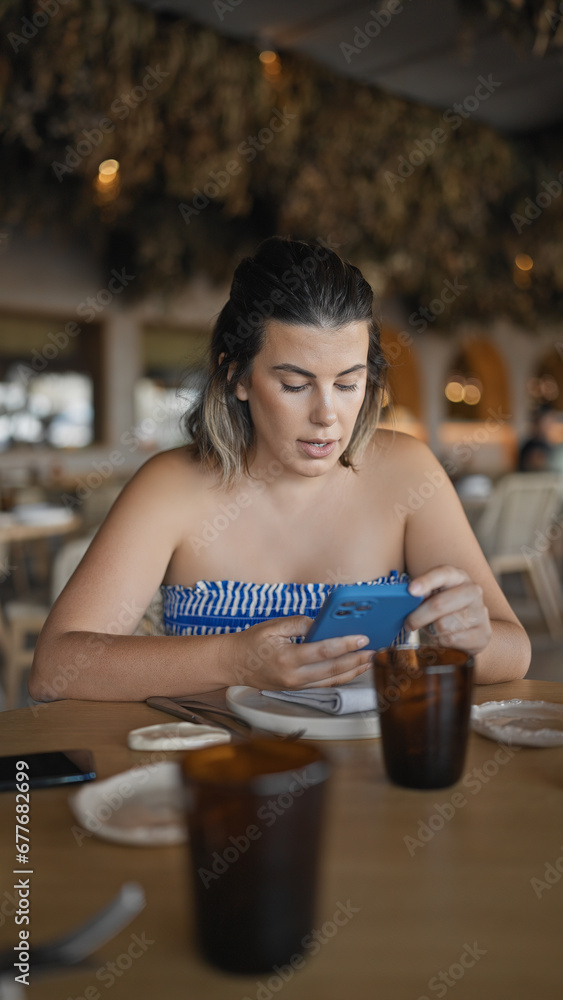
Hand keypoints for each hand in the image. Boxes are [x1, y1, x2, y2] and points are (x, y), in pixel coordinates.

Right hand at [230, 615, 373, 688]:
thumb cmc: (251, 642)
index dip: (346, 645)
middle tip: (374, 651)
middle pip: (332, 670)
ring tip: (369, 662)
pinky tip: (351, 670)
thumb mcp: (273, 626)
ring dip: (352, 672)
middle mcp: (293, 677)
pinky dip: (340, 678)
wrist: (232, 664)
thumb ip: (299, 623)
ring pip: (331, 681)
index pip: (324, 651)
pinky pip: (323, 685)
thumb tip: (321, 623)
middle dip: (356, 660)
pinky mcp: (296, 689)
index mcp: (287, 658)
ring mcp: (295, 686)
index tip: (362, 638)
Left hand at [404, 565, 491, 654]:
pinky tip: (442, 637)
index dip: (426, 581)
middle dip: (418, 616)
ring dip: (430, 630)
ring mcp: (480, 613)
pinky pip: (450, 640)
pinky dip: (440, 641)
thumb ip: (422, 594)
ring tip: (431, 628)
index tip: (411, 590)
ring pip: (442, 625)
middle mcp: (472, 591)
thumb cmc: (445, 608)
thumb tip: (408, 599)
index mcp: (458, 576)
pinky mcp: (482, 634)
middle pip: (439, 604)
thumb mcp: (434, 595)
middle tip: (408, 623)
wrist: (472, 629)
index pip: (443, 574)